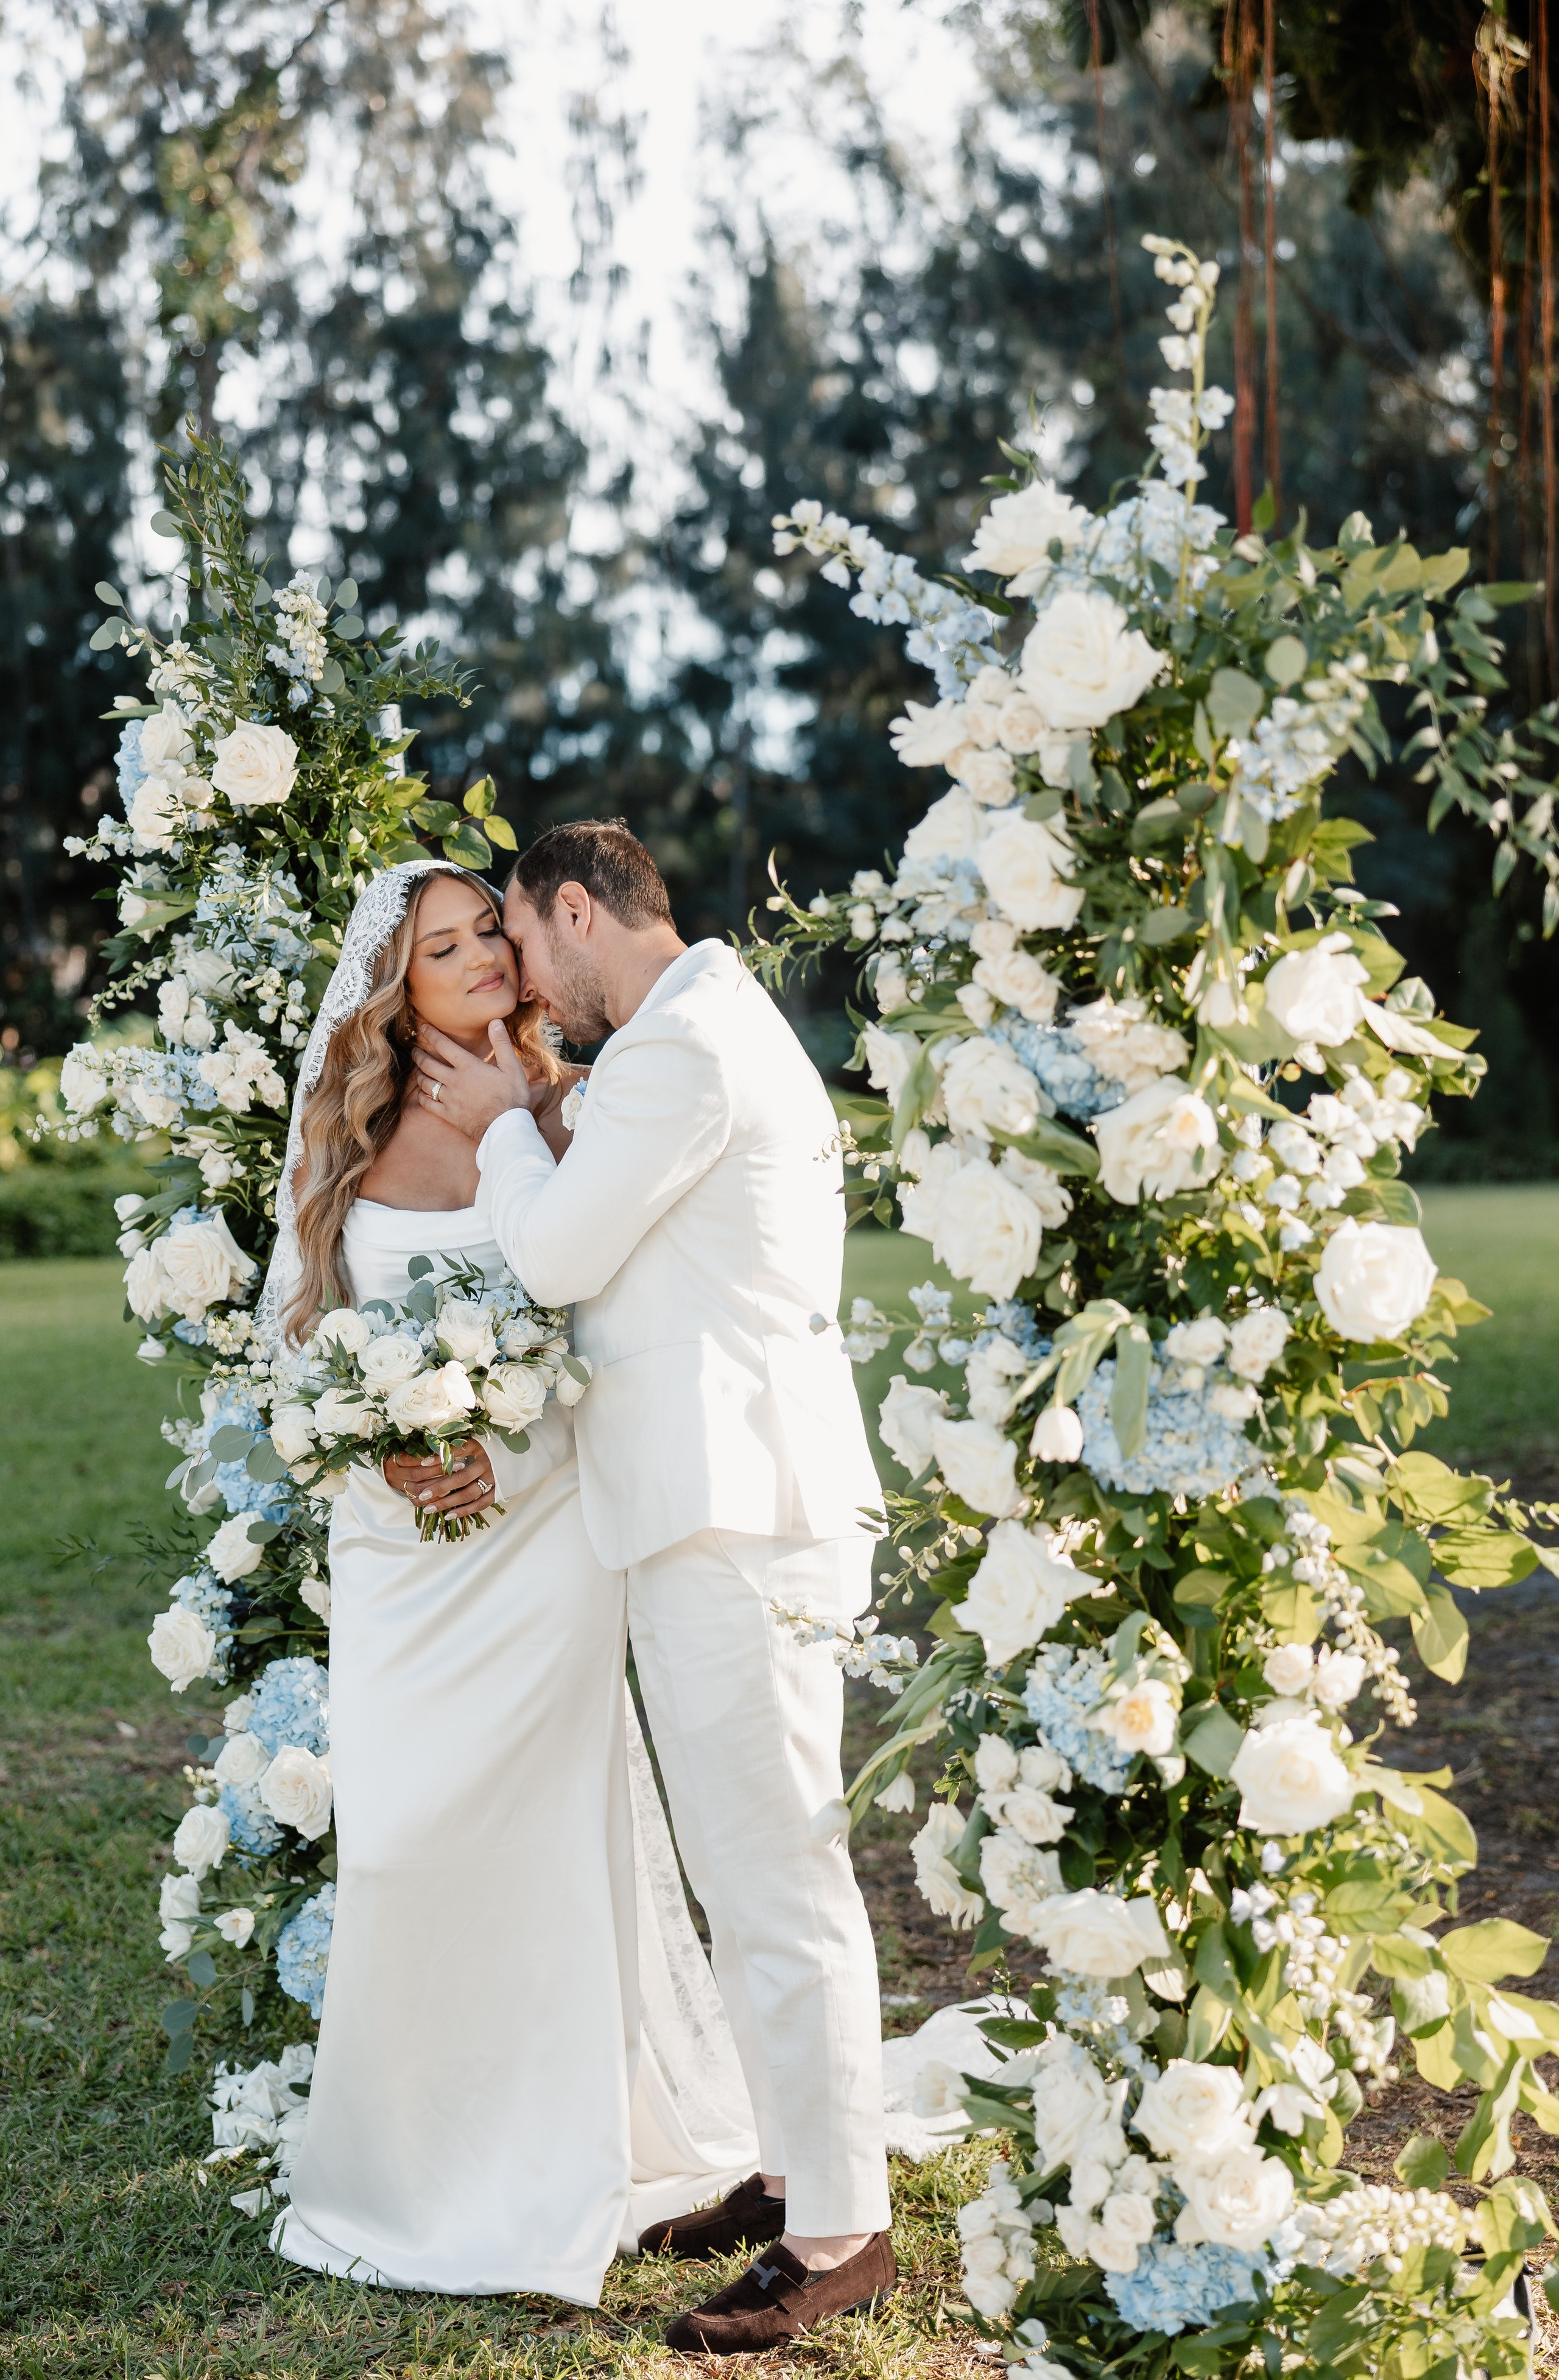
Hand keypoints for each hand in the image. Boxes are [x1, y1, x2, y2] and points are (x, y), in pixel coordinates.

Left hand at [382, 1439, 496, 1517]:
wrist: (516, 1457)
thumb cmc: (489, 1448)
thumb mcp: (473, 1442)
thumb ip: (454, 1449)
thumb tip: (427, 1458)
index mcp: (479, 1448)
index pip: (457, 1452)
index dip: (439, 1458)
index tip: (421, 1464)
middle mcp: (486, 1464)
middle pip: (461, 1478)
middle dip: (440, 1488)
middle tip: (422, 1495)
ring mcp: (493, 1479)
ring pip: (468, 1494)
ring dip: (448, 1502)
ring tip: (429, 1508)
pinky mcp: (498, 1491)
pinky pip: (481, 1504)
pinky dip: (465, 1511)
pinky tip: (449, 1515)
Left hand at [412, 1019, 537, 1141]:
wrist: (506, 1127)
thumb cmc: (512, 1096)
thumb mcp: (512, 1067)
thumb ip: (501, 1043)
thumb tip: (495, 1021)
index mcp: (468, 1067)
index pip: (444, 1046)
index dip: (431, 1035)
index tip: (422, 1028)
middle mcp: (454, 1081)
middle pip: (428, 1064)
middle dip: (419, 1055)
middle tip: (414, 1050)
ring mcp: (449, 1099)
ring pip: (426, 1083)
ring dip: (418, 1074)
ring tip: (416, 1069)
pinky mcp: (448, 1115)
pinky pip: (428, 1104)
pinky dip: (422, 1096)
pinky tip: (421, 1093)